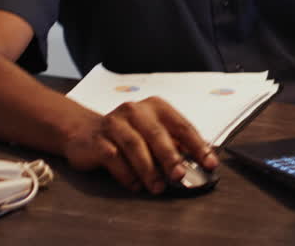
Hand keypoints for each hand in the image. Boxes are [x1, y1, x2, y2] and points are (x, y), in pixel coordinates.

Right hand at [62, 97, 217, 193]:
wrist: (85, 131)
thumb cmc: (128, 134)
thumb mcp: (152, 133)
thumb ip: (175, 145)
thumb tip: (201, 164)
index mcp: (156, 107)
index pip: (182, 125)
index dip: (198, 146)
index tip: (209, 163)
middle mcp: (135, 110)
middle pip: (157, 134)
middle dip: (171, 157)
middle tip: (179, 176)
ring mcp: (114, 123)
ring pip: (134, 145)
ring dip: (148, 169)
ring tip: (158, 187)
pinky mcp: (97, 139)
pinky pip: (113, 157)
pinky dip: (127, 174)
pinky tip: (136, 186)